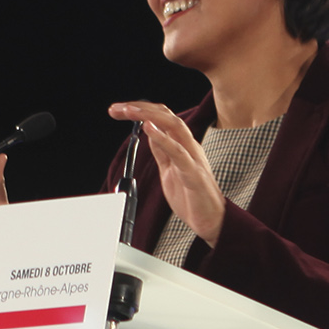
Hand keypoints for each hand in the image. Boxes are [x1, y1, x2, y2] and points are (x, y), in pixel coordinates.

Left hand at [108, 101, 225, 245]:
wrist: (211, 220)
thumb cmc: (192, 196)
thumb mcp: (169, 169)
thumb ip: (162, 151)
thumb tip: (150, 134)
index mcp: (182, 145)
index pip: (161, 118)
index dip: (140, 110)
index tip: (119, 110)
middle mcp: (189, 146)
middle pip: (166, 116)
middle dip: (140, 108)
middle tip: (116, 108)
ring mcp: (193, 158)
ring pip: (173, 126)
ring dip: (149, 116)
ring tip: (129, 110)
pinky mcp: (193, 173)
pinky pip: (178, 152)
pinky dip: (163, 138)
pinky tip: (148, 128)